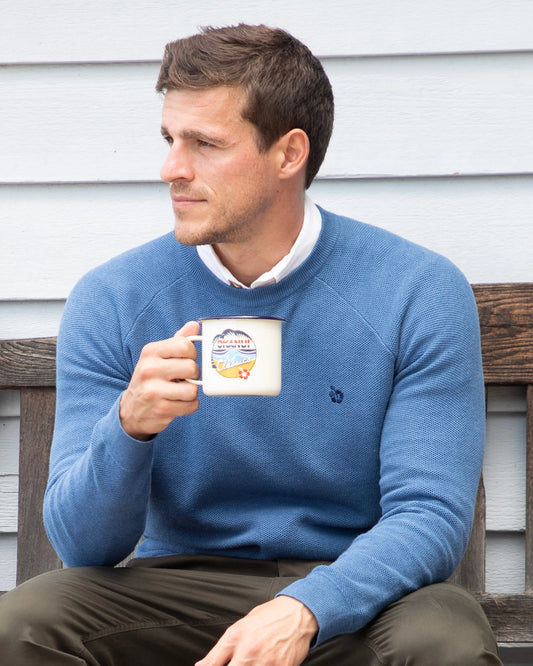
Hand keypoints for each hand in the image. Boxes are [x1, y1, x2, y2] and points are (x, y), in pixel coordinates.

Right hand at [119, 321, 200, 439]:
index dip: (192, 353)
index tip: (186, 359)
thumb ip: (177, 341)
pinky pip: (191, 405)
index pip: (185, 345)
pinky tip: (178, 402)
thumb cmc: (151, 379)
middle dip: (194, 375)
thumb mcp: (158, 357)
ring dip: (191, 392)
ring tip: (180, 391)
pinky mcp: (161, 410)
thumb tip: (195, 325)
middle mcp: (149, 369)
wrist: (131, 410)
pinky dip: (189, 405)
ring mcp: (154, 391)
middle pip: (192, 367)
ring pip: (193, 389)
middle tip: (184, 378)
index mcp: (150, 352)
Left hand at [195, 596, 317, 665]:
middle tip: (238, 664)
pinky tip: (264, 664)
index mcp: (236, 638)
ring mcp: (267, 662)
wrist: (297, 613)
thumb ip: (218, 652)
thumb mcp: (239, 628)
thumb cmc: (269, 617)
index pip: (214, 664)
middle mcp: (250, 650)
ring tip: (252, 664)